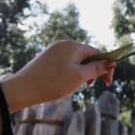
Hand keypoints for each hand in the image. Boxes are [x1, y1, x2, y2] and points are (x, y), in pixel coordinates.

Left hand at [0, 40, 115, 112]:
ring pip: (77, 60)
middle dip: (94, 70)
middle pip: (87, 56)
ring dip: (83, 72)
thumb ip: (97, 68)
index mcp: (73, 46)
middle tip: (93, 85)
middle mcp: (64, 44)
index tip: (108, 82)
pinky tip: (68, 83)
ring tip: (80, 85)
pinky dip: (72, 72)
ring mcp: (54, 51)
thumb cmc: (53, 82)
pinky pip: (67, 63)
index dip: (106, 67)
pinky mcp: (48, 58)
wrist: (23, 89)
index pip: (97, 53)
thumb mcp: (80, 76)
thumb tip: (111, 62)